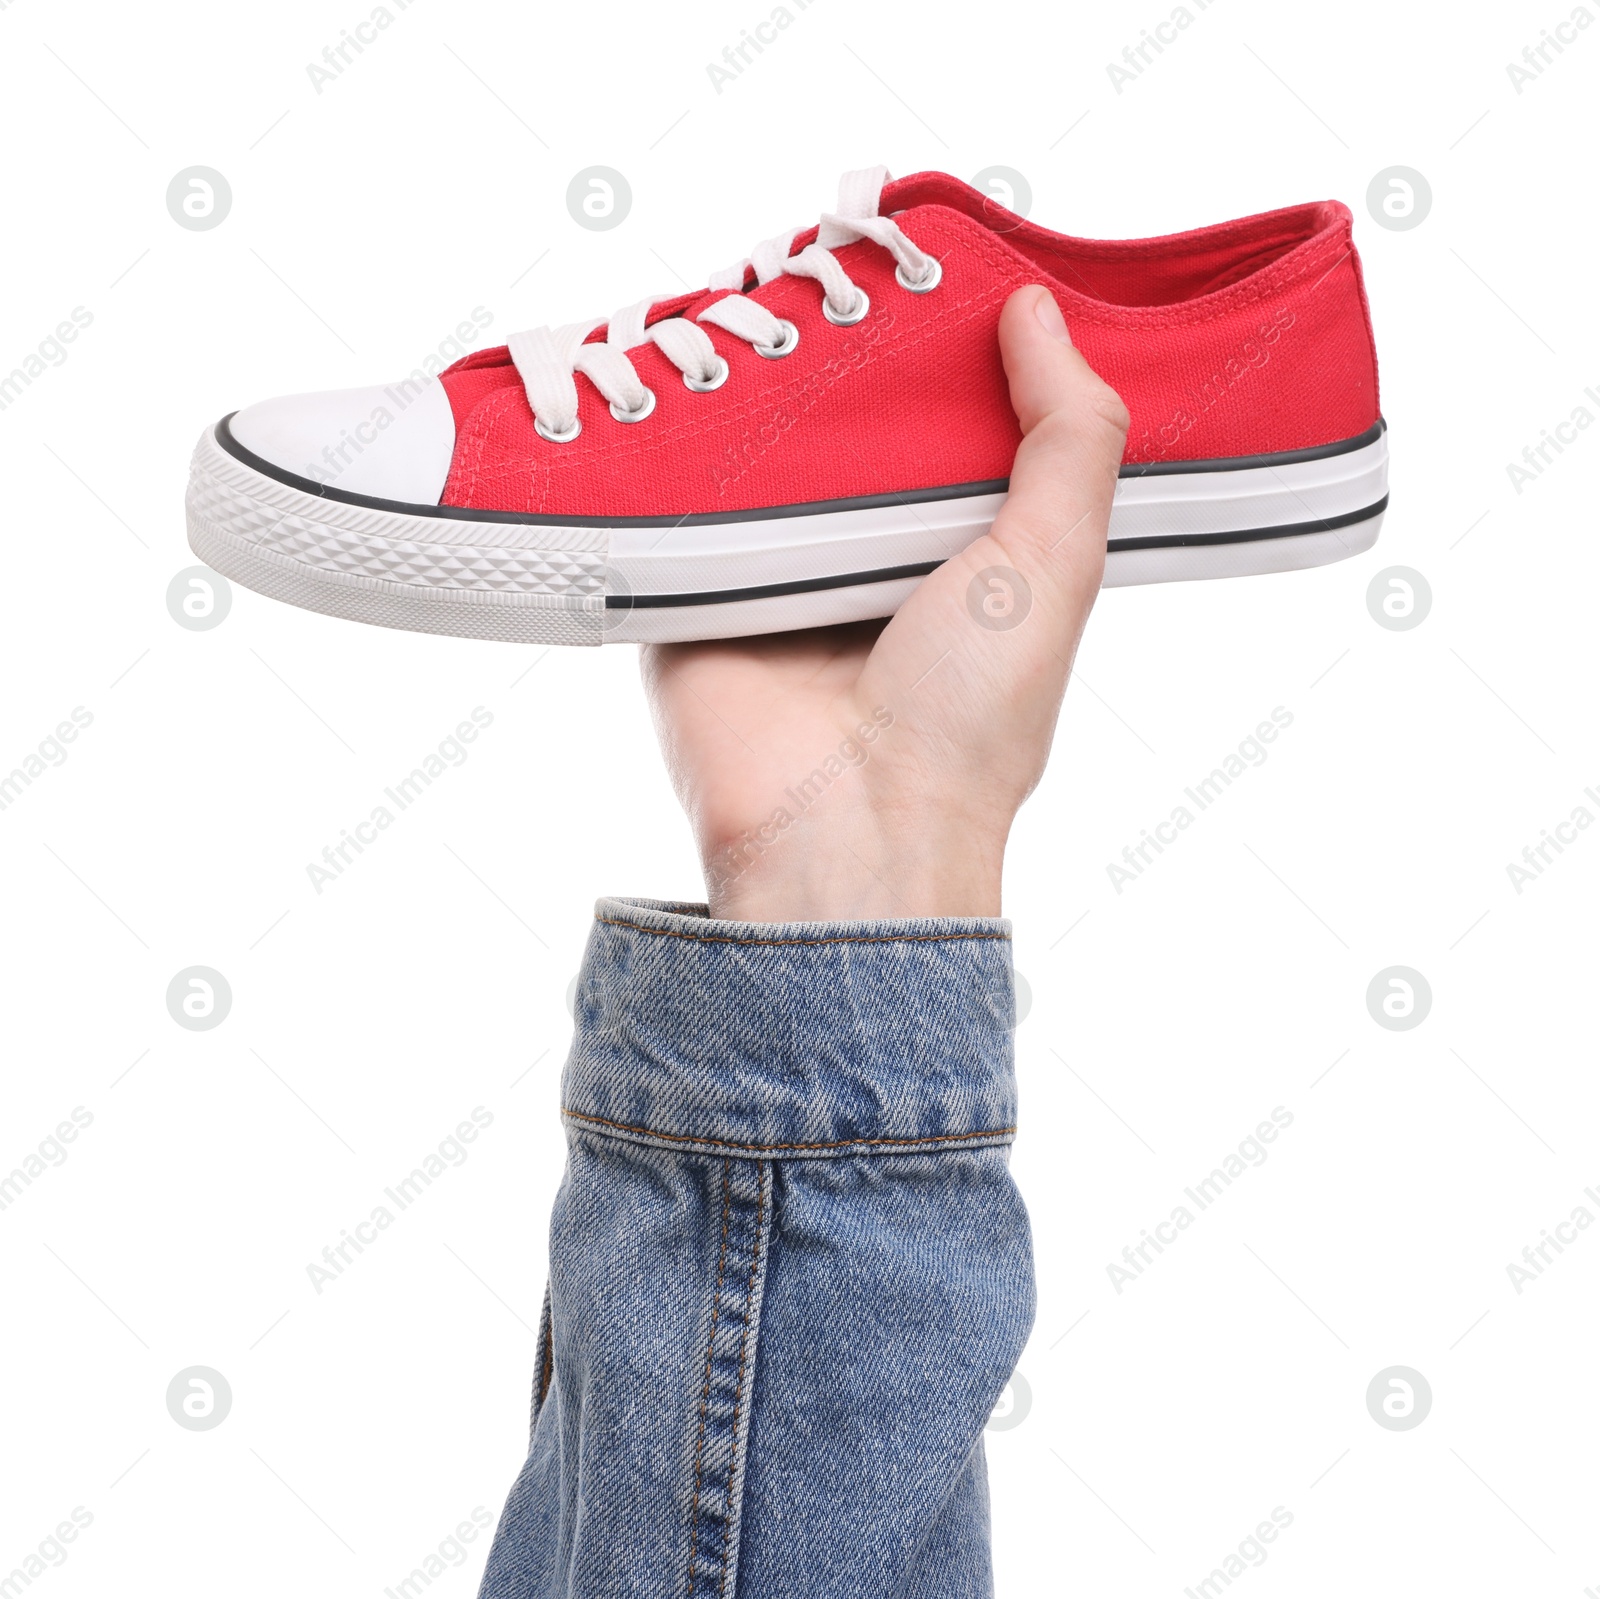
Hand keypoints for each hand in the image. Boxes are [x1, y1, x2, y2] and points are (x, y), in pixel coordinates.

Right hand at [640, 287, 1129, 920]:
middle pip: (855, 423)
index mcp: (964, 553)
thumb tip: (1032, 308)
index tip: (937, 260)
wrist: (843, 829)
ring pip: (767, 443)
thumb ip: (1070, 436)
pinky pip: (683, 489)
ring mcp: (778, 566)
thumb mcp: (1055, 564)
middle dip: (847, 350)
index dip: (951, 349)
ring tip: (758, 277)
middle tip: (836, 245)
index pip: (954, 423)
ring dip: (762, 379)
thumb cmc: (968, 718)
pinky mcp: (694, 581)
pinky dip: (682, 432)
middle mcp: (870, 554)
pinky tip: (675, 350)